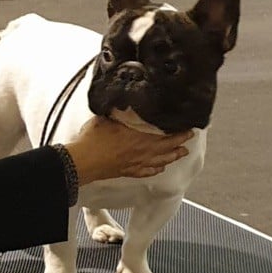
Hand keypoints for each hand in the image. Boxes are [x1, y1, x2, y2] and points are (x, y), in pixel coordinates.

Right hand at [64, 115, 192, 182]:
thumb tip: (122, 100)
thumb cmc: (93, 140)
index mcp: (139, 138)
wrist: (82, 161)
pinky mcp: (127, 171)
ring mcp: (136, 164)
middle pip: (167, 149)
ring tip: (181, 153)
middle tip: (189, 138)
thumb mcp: (106, 117)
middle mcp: (141, 152)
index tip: (189, 127)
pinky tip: (159, 168)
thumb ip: (118, 111)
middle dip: (180, 143)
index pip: (166, 135)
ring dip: (173, 157)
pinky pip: (146, 172)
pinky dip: (156, 170)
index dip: (179, 132)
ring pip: (160, 161)